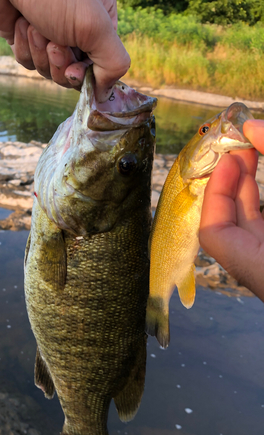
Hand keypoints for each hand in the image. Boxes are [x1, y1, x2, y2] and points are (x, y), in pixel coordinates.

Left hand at [0, 0, 129, 101]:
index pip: (101, 68)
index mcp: (101, 24)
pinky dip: (24, 48)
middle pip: (73, 75)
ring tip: (35, 26)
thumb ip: (113, 64)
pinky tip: (21, 25)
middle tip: (53, 42)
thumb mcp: (95, 27)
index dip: (84, 75)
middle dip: (59, 63)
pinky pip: (29, 62)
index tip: (74, 70)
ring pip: (49, 70)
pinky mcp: (26, 39)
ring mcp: (51, 35)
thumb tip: (105, 95)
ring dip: (40, 53)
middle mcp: (78, 31)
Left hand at [199, 119, 263, 300]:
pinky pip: (257, 223)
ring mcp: (263, 259)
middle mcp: (258, 268)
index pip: (214, 235)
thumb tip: (252, 127)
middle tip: (239, 144)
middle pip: (226, 224)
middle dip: (229, 180)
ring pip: (245, 222)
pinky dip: (254, 198)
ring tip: (250, 150)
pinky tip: (257, 174)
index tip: (228, 157)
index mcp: (259, 268)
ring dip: (244, 185)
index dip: (216, 193)